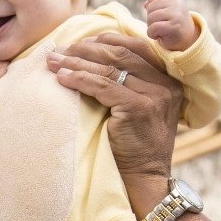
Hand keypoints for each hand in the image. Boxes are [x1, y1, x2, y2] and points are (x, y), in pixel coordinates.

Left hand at [47, 33, 182, 210]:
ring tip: (52, 62)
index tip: (79, 43)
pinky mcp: (138, 108)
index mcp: (168, 80)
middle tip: (58, 51)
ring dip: (75, 62)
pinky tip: (61, 79)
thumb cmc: (134, 148)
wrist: (145, 180)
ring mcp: (154, 95)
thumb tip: (93, 59)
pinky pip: (102, 86)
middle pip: (120, 53)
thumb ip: (130, 85)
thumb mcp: (139, 110)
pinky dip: (79, 79)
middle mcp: (166, 84)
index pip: (135, 46)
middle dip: (84, 49)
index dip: (105, 40)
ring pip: (108, 68)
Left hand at [144, 0, 197, 50]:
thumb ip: (156, 4)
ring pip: (151, 17)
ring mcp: (176, 14)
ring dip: (151, 27)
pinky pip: (153, 28)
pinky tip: (159, 36)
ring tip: (160, 30)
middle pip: (151, 7)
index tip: (160, 17)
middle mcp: (177, 3)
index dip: (151, 9)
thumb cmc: (173, 25)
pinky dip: (152, 34)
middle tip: (160, 26)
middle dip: (151, 19)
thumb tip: (145, 5)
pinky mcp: (174, 26)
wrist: (187, 40)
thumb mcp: (167, 10)